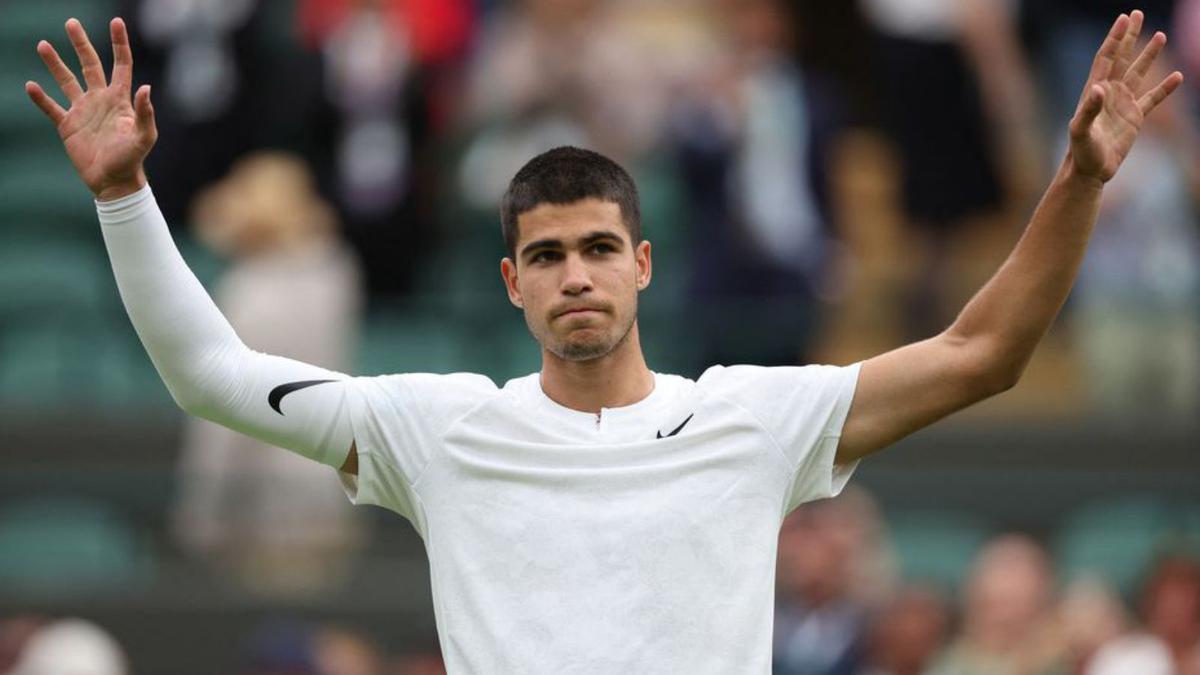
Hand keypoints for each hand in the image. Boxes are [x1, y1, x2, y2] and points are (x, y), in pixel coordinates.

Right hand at [25, 18, 156, 200]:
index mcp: (120, 99)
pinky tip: (31, 86)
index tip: (116, 22)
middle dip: (81, 44)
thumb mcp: (144, 137)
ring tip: (44, 45)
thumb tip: (146, 87)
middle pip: (90, 64)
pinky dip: (40, 98)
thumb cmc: (132, 160)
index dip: (119, 43)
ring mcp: (83, 111)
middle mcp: (100, 100)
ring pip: (66, 81)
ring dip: (55, 64)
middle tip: (71, 23)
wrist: (113, 181)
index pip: (121, 64)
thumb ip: (145, 113)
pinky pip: (51, 108)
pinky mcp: (68, 126)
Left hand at [1068, 10, 1183, 183]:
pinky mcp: (1134, 117)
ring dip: (1148, 55)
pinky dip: (1165, 88)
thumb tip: (1098, 89)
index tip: (1125, 19)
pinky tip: (1177, 76)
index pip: (1106, 58)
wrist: (1089, 171)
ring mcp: (1122, 104)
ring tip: (1160, 35)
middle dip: (1129, 37)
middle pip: (1121, 58)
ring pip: (1138, 73)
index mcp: (1095, 91)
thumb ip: (1089, 110)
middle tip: (1137, 14)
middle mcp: (1109, 93)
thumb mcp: (1081, 131)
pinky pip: (1152, 99)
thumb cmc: (1081, 152)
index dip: (1115, 38)